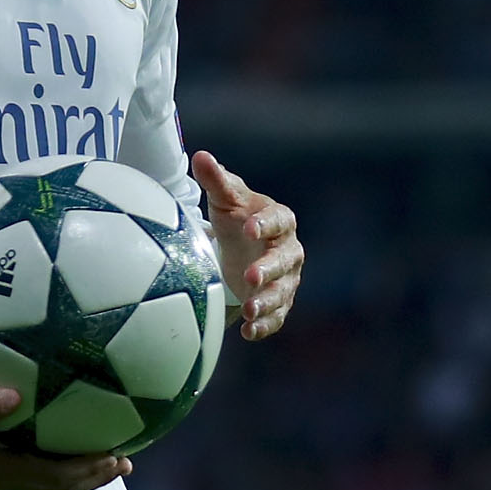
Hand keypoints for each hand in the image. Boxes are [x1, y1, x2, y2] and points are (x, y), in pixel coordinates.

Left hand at [193, 152, 302, 340]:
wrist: (242, 247)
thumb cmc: (236, 218)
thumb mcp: (226, 199)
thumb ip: (217, 180)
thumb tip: (201, 156)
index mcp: (279, 220)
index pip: (278, 220)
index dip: (266, 224)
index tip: (249, 229)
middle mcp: (289, 250)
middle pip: (285, 260)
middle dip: (270, 269)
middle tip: (250, 277)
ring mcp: (286, 279)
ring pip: (283, 291)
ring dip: (268, 302)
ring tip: (250, 310)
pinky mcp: (279, 303)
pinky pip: (277, 316)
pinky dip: (265, 325)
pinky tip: (249, 333)